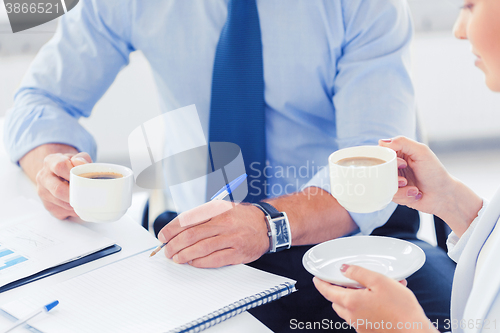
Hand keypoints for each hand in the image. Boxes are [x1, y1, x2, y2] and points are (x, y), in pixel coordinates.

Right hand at [35, 152, 91, 218]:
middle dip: (75, 194)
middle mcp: (43, 177)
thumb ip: (82, 158)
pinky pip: (62, 211)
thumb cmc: (71, 166)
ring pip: (61, 203)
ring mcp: (43, 193)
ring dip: (76, 203)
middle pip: (58, 190)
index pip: (59, 167)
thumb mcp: (78, 158)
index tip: (83, 178)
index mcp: (50, 162)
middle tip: (88, 194)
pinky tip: (79, 204)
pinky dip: (74, 210)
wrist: (59, 174)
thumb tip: (81, 164)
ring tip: (86, 199)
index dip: (73, 174)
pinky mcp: (47, 206)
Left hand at [158, 202, 269, 267]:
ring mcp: (231, 238)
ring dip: (184, 255)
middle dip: (174, 245)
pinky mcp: (238, 253)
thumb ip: (202, 217)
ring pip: (201, 248)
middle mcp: (224, 222)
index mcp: (216, 209)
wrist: (267, 225)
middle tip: (167, 251)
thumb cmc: (241, 217)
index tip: (163, 236)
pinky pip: (214, 260)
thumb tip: (177, 229)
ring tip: (176, 258)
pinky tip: (192, 262)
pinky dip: (200, 262)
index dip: (171, 229)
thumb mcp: (222, 208)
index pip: (188, 219)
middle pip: (191, 235)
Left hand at [313, 265, 436, 332]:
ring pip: (350, 310)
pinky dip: (366, 307)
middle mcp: (352, 317)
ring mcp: (361, 326)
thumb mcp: (379, 281)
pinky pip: (362, 317)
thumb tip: (343, 269)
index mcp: (351, 302)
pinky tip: (384, 301)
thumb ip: (358, 273)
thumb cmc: (400, 309)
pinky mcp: (370, 332)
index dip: (320, 283)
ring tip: (372, 289)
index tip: (316, 278)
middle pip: (337, 301)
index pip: (327, 291)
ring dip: (354, 299)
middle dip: (338, 291)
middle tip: (347, 281)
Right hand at [379, 137, 481, 235]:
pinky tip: (415, 194)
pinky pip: (389, 195)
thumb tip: (381, 142)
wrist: (443, 196)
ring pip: (382, 183)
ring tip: (413, 188)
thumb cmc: (435, 173)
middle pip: (379, 169)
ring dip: (399, 188)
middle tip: (405, 180)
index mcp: (399, 153)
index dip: (387, 159)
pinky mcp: (394, 193)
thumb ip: (403, 142)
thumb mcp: (421, 152)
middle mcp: (394, 166)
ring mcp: (394, 180)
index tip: (402, 164)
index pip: (381, 152)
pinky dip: (403, 196)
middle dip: (393, 177)